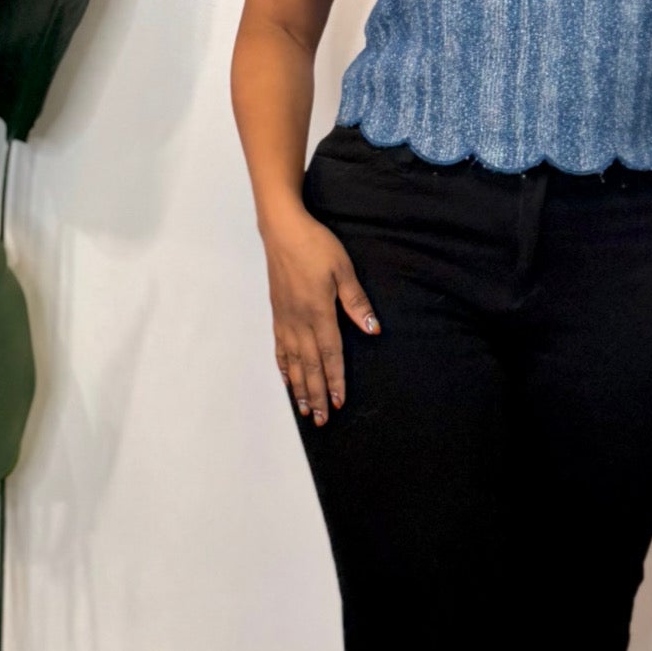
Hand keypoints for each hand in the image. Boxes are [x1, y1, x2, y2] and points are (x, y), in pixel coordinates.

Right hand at [260, 207, 380, 425]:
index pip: (330, 354)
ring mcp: (286, 319)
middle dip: (316, 394)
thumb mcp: (343, 270)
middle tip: (320, 419)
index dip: (335, 380)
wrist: (283, 231)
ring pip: (294, 362)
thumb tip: (373, 329)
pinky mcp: (278, 314)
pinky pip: (280, 348)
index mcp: (319, 313)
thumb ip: (357, 302)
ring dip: (299, 388)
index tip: (338, 402)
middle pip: (310, 366)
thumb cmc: (316, 246)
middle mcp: (300, 322)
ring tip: (303, 410)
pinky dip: (284, 367)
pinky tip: (287, 380)